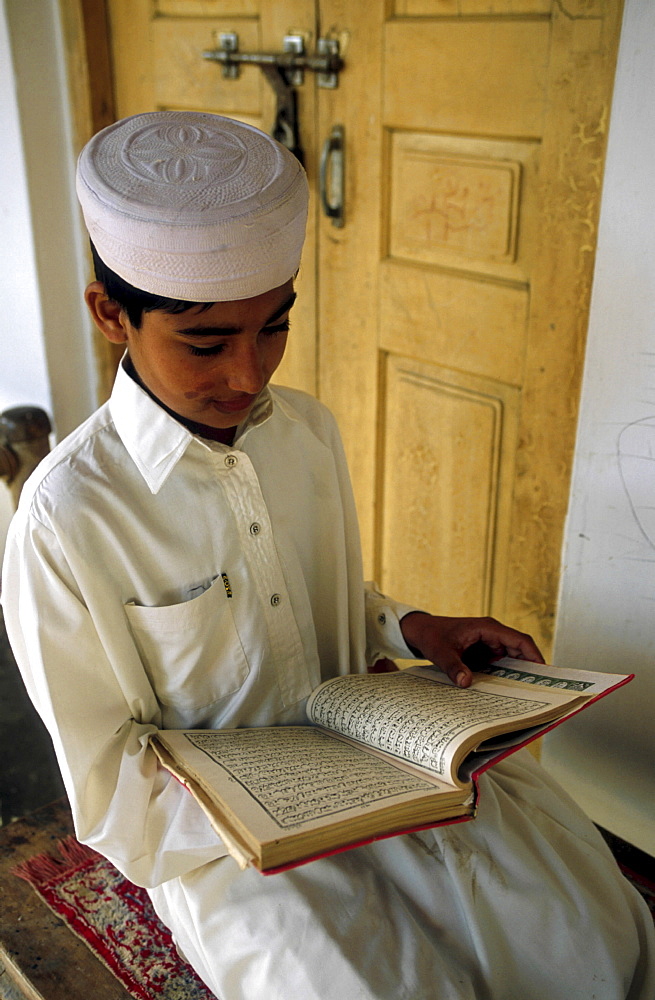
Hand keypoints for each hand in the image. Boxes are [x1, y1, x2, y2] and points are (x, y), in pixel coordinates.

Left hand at [400, 612, 543, 687]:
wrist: (420, 631)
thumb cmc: (431, 635)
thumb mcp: (441, 652)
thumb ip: (453, 667)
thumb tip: (466, 682)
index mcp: (487, 628)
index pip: (520, 640)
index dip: (534, 655)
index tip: (543, 672)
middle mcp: (492, 634)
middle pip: (519, 651)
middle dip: (529, 669)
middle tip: (538, 690)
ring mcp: (488, 644)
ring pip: (510, 660)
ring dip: (516, 675)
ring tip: (525, 695)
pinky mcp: (483, 653)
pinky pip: (498, 665)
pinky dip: (502, 677)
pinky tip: (503, 692)